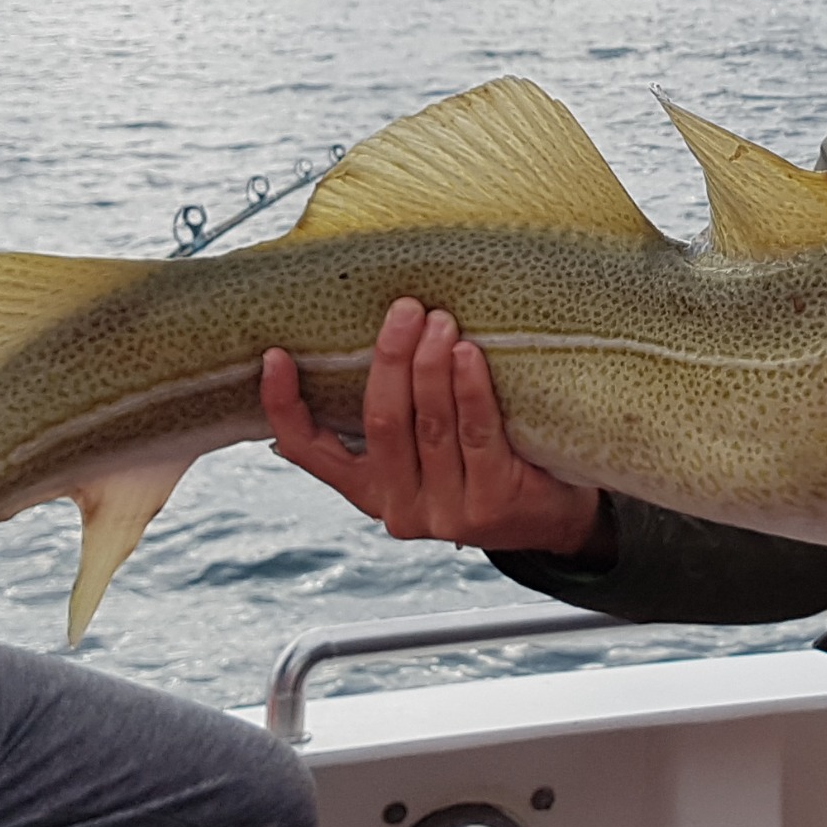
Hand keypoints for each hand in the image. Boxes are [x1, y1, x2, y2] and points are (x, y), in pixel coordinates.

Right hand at [261, 299, 611, 558]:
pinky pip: (476, 434)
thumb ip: (397, 414)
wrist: (553, 518)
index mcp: (369, 490)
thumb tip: (369, 333)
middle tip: (404, 309)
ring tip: (438, 321)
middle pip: (381, 422)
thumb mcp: (427, 447)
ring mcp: (446, 512)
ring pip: (429, 425)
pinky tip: (469, 354)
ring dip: (430, 365)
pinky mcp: (492, 504)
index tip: (273, 357)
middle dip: (389, 360)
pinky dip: (470, 389)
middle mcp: (399, 508)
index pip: (310, 452)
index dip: (284, 406)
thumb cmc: (483, 462)